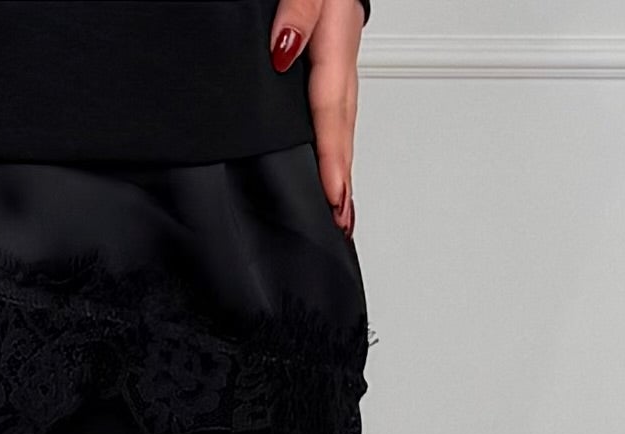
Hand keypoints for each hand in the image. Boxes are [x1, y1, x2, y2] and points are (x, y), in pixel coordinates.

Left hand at [268, 0, 363, 238]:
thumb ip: (297, 12)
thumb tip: (283, 50)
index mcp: (334, 42)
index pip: (329, 109)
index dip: (331, 157)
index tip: (332, 196)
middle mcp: (340, 58)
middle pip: (341, 128)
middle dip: (342, 177)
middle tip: (341, 222)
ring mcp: (337, 62)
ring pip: (340, 124)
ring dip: (340, 167)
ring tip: (340, 209)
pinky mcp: (328, 62)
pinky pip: (332, 112)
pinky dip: (332, 143)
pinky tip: (330, 165)